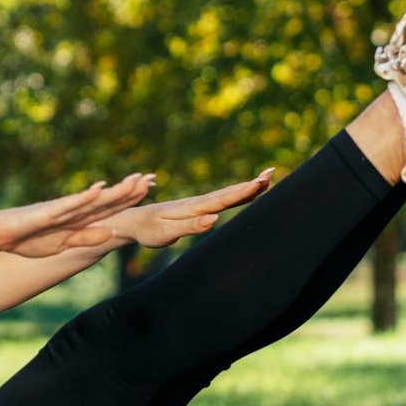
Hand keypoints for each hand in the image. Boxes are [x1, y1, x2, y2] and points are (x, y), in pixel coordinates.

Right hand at [0, 173, 155, 257]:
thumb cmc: (24, 239)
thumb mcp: (60, 244)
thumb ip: (85, 237)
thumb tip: (111, 232)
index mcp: (75, 219)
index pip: (108, 208)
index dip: (129, 199)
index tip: (150, 187)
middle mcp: (70, 211)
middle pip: (104, 201)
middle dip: (128, 191)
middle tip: (152, 178)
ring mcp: (57, 211)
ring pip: (91, 201)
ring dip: (113, 192)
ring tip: (134, 181)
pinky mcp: (42, 214)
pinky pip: (66, 207)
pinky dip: (83, 199)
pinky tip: (98, 190)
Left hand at [106, 167, 275, 248]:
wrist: (132, 221)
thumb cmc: (148, 230)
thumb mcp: (167, 233)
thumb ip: (191, 227)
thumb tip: (215, 219)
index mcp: (195, 207)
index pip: (225, 199)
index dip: (245, 191)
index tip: (263, 181)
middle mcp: (199, 202)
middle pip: (230, 192)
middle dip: (252, 184)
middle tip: (273, 173)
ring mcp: (198, 204)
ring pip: (227, 194)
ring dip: (247, 187)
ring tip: (266, 178)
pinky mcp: (195, 208)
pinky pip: (220, 200)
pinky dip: (235, 194)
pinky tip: (242, 192)